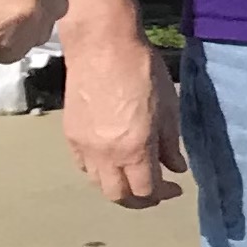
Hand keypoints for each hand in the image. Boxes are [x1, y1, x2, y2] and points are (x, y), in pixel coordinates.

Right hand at [59, 35, 185, 206]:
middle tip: (155, 191)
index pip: (147, 190)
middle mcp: (105, 154)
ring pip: (98, 184)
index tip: (176, 187)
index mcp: (134, 148)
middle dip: (140, 200)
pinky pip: (84, 166)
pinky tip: (113, 161)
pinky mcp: (70, 135)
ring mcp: (84, 146)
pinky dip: (100, 172)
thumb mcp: (168, 107)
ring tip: (135, 177)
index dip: (164, 194)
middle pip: (119, 196)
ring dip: (118, 187)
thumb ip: (170, 143)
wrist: (101, 46)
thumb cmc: (142, 70)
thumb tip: (175, 167)